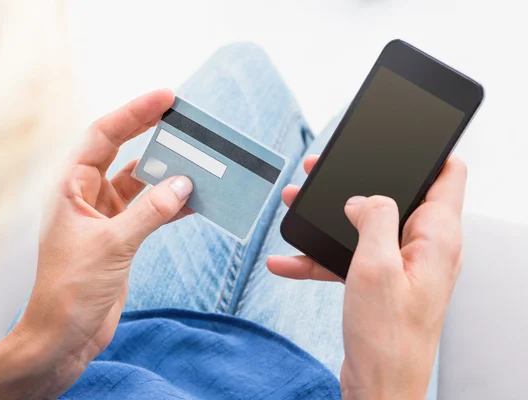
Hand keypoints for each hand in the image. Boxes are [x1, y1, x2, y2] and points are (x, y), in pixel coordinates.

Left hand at [13, 89, 192, 392]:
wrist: (65, 337)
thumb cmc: (71, 290)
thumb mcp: (112, 245)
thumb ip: (150, 212)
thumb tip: (184, 184)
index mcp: (71, 188)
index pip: (103, 137)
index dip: (134, 114)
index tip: (166, 99)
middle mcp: (87, 197)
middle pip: (124, 154)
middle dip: (153, 136)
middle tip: (186, 122)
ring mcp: (106, 218)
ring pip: (142, 184)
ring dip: (169, 175)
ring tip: (200, 163)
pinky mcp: (121, 238)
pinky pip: (151, 211)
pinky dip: (172, 205)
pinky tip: (195, 201)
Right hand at [268, 155, 466, 398]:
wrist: (379, 387)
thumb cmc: (387, 337)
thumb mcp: (375, 266)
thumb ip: (374, 218)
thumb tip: (363, 199)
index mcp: (436, 237)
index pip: (448, 175)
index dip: (429, 150)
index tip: (403, 136)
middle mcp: (424, 248)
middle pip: (396, 195)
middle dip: (359, 179)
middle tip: (325, 169)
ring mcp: (402, 265)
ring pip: (367, 224)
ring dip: (331, 216)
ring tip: (296, 203)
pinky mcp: (382, 283)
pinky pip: (351, 257)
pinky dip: (322, 255)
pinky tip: (287, 261)